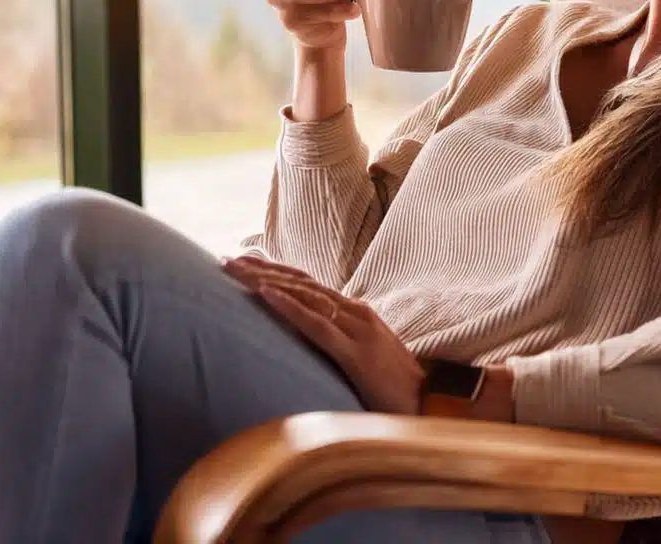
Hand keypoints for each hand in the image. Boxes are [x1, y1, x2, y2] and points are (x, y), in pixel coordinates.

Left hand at [223, 254, 425, 414]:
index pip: (307, 285)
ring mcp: (356, 328)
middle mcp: (354, 312)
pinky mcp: (355, 351)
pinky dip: (288, 306)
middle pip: (300, 283)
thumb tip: (311, 345)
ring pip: (303, 296)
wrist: (434, 401)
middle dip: (261, 270)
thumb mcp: (363, 360)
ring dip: (266, 280)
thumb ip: (341, 346)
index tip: (244, 263)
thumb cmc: (397, 387)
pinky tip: (265, 294)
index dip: (275, 272)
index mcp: (355, 313)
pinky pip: (316, 324)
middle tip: (226, 259)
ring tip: (236, 270)